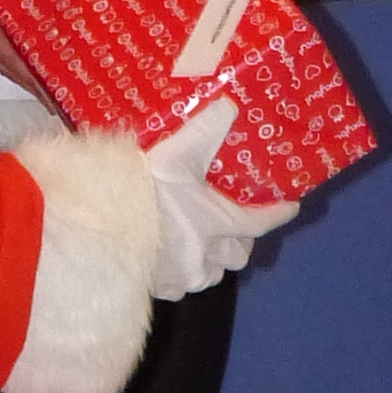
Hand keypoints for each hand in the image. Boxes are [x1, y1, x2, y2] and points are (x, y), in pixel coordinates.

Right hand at [144, 95, 298, 298]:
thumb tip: (228, 104)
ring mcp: (184, 275)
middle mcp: (206, 254)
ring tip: (200, 246)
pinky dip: (182, 276)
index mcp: (217, 222)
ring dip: (211, 261)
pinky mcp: (161, 289)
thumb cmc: (142, 188)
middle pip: (237, 254)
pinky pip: (181, 287)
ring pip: (211, 274)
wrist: (101, 223)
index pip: (259, 222)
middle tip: (233, 227)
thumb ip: (205, 129)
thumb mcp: (177, 153)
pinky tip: (171, 261)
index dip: (278, 214)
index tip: (291, 207)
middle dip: (239, 241)